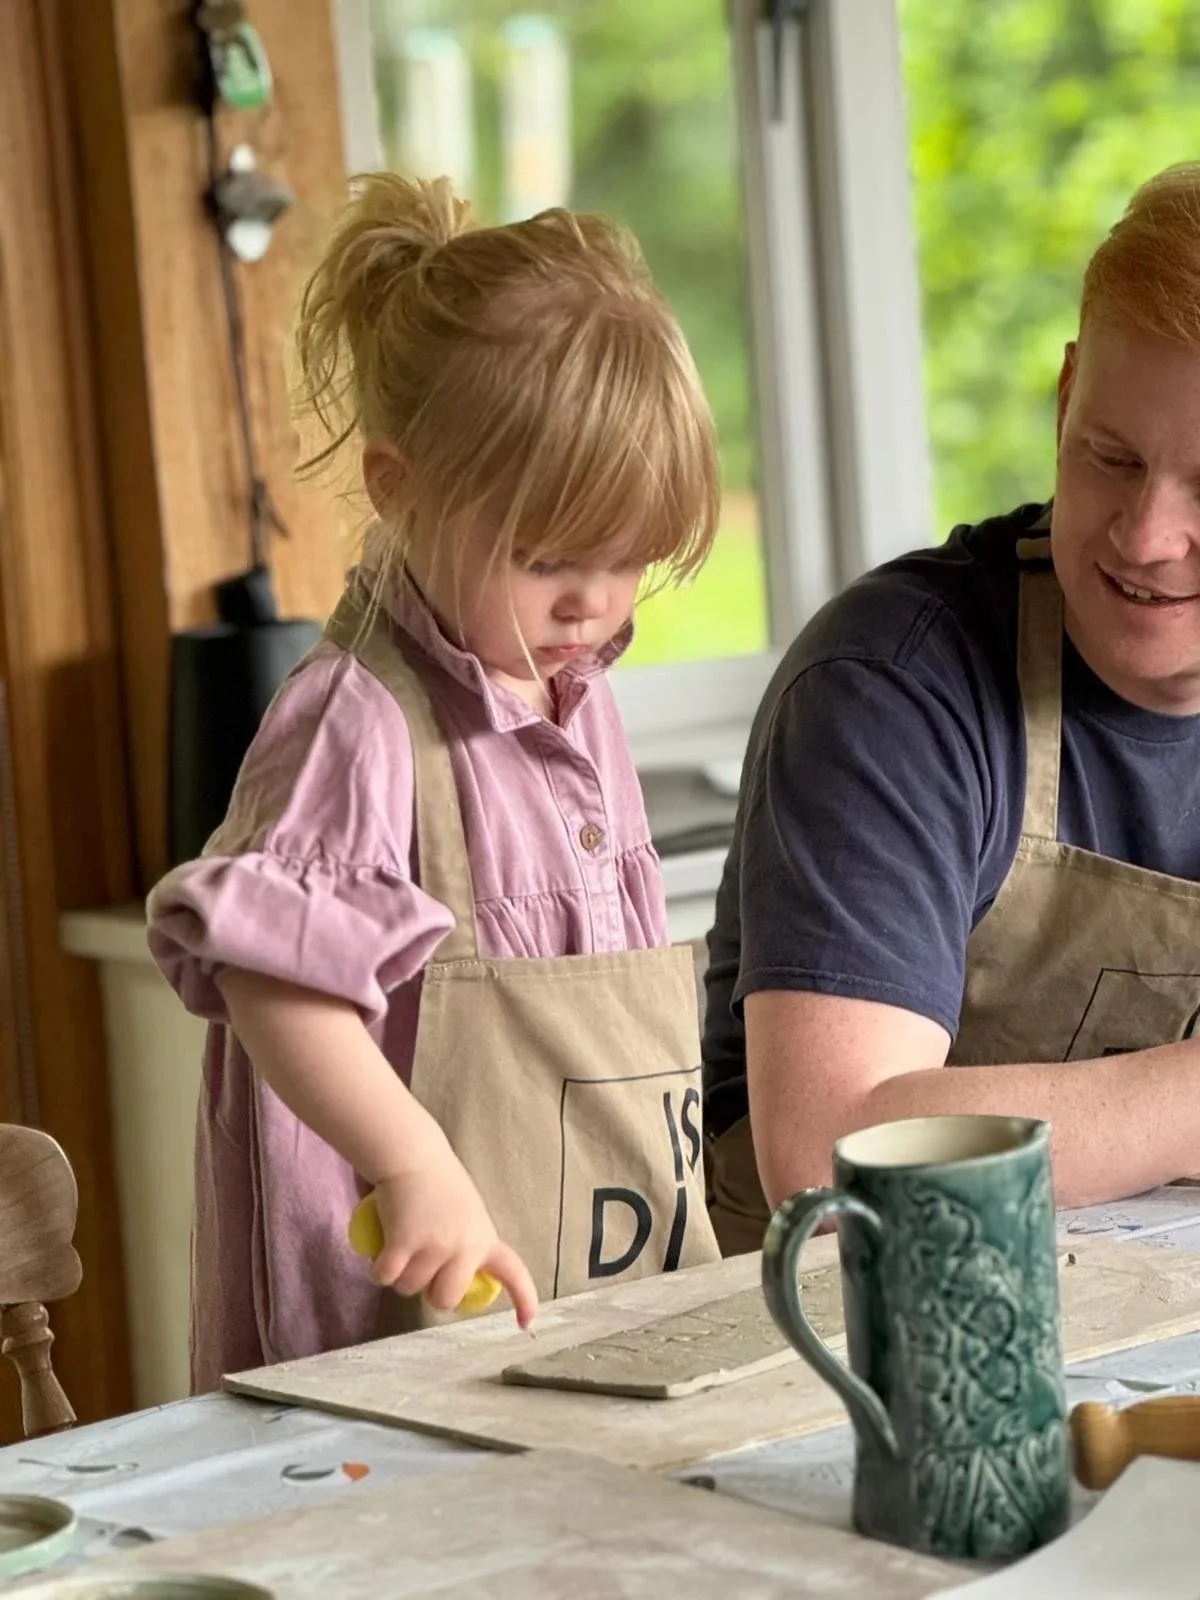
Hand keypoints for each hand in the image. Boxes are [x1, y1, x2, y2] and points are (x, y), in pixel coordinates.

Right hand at [369, 1139, 538, 1328]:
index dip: (523, 1300)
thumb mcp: (465, 1213)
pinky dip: (378, 1269)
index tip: (526, 1323)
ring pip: (409, 1288)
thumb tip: (448, 1279)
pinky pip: (386, 1277)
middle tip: (418, 1265)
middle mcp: (465, 1247)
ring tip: (399, 1243)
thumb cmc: (436, 1180)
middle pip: (445, 1299)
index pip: (513, 1273)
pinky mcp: (404, 1244)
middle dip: (428, 1291)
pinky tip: (380, 1251)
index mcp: (484, 1238)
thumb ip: (464, 1243)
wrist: (412, 1154)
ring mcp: (434, 1246)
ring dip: (398, 1275)